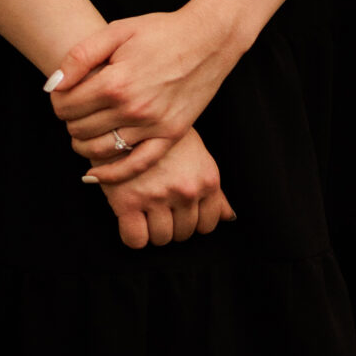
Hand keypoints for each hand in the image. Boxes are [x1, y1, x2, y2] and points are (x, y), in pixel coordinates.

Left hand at [44, 5, 240, 181]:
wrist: (209, 39)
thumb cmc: (162, 31)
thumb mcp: (118, 30)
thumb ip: (81, 56)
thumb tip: (53, 84)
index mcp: (116, 81)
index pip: (65, 105)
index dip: (57, 100)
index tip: (62, 94)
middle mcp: (133, 108)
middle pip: (79, 129)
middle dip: (70, 119)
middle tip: (76, 107)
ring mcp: (153, 126)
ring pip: (100, 150)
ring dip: (83, 143)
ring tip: (84, 130)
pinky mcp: (170, 136)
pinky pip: (136, 166)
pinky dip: (111, 174)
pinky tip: (95, 173)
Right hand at [95, 128, 233, 249]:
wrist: (126, 115)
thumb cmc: (163, 134)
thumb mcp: (197, 154)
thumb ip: (212, 189)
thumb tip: (229, 217)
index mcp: (207, 179)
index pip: (208, 224)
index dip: (193, 221)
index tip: (180, 212)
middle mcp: (186, 191)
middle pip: (183, 233)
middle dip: (172, 224)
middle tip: (159, 207)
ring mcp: (157, 197)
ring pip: (161, 238)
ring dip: (152, 230)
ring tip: (144, 210)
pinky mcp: (127, 201)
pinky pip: (135, 240)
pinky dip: (133, 235)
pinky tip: (130, 218)